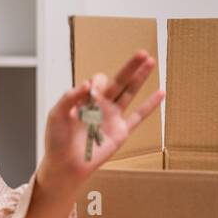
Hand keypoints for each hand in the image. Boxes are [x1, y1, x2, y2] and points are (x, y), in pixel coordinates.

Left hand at [40, 49, 165, 190]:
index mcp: (84, 100)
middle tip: (141, 52)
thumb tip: (88, 83)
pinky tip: (161, 93)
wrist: (64, 165)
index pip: (97, 82)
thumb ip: (70, 97)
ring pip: (129, 93)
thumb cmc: (56, 141)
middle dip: (129, 67)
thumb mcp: (56, 115)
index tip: (90, 92)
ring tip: (151, 62)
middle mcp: (100, 106)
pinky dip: (150, 105)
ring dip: (140, 78)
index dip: (96, 84)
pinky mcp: (121, 132)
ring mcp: (112, 118)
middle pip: (118, 81)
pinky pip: (138, 117)